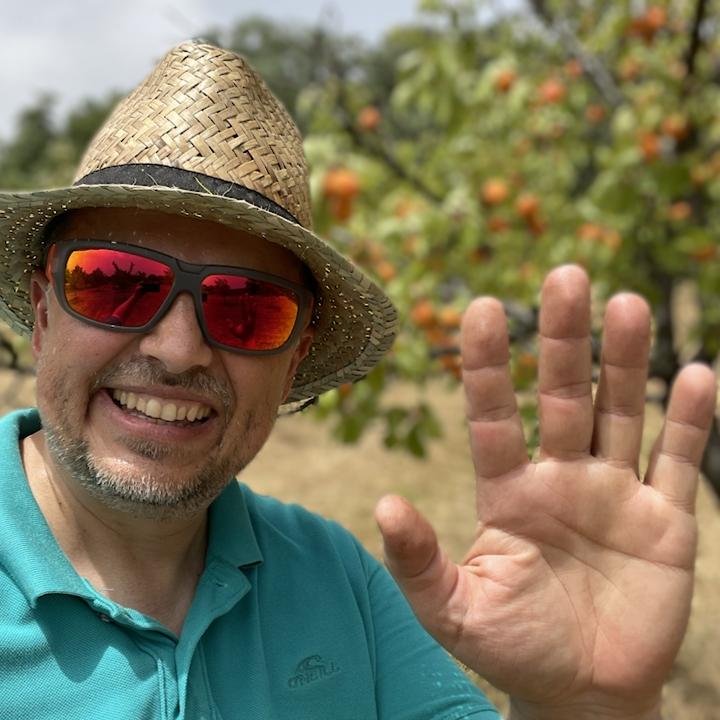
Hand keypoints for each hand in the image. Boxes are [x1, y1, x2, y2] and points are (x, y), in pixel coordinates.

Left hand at [376, 265, 715, 719]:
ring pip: (620, 412)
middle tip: (566, 275)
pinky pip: (677, 461)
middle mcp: (560, 478)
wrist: (581, 693)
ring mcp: (614, 494)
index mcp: (508, 493)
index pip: (494, 416)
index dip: (487, 365)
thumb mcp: (455, 610)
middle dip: (562, 339)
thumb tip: (383, 506)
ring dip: (624, 360)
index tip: (480, 308)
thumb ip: (418, 562)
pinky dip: (689, 420)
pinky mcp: (664, 521)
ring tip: (625, 304)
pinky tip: (696, 372)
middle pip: (562, 395)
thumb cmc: (513, 648)